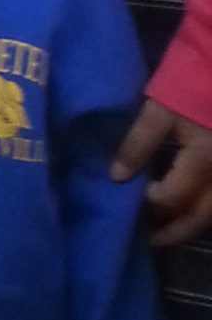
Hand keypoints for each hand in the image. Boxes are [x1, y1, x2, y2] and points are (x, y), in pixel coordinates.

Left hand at [112, 96, 211, 244]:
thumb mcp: (160, 107)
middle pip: (201, 216)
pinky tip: (184, 209)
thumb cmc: (189, 79)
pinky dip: (202, 208)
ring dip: (190, 224)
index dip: (151, 204)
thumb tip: (117, 176)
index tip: (130, 200)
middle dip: (174, 232)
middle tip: (148, 241)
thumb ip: (139, 142)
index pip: (174, 197)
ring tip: (163, 231)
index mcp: (204, 159)